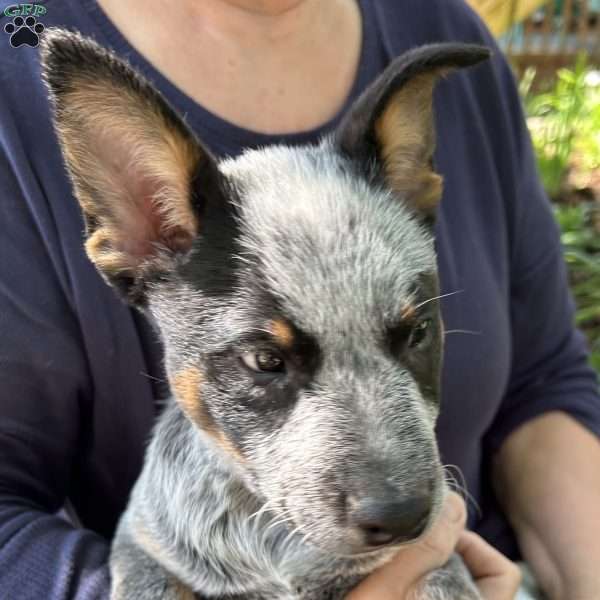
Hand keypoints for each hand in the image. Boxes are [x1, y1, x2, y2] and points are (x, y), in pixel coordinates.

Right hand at [345, 492, 520, 599]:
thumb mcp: (388, 589)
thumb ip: (424, 546)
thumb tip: (453, 503)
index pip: (502, 573)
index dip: (473, 546)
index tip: (432, 534)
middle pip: (478, 577)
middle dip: (445, 552)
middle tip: (409, 543)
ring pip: (455, 587)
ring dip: (429, 567)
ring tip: (396, 559)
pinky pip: (438, 596)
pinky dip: (420, 583)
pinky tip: (391, 578)